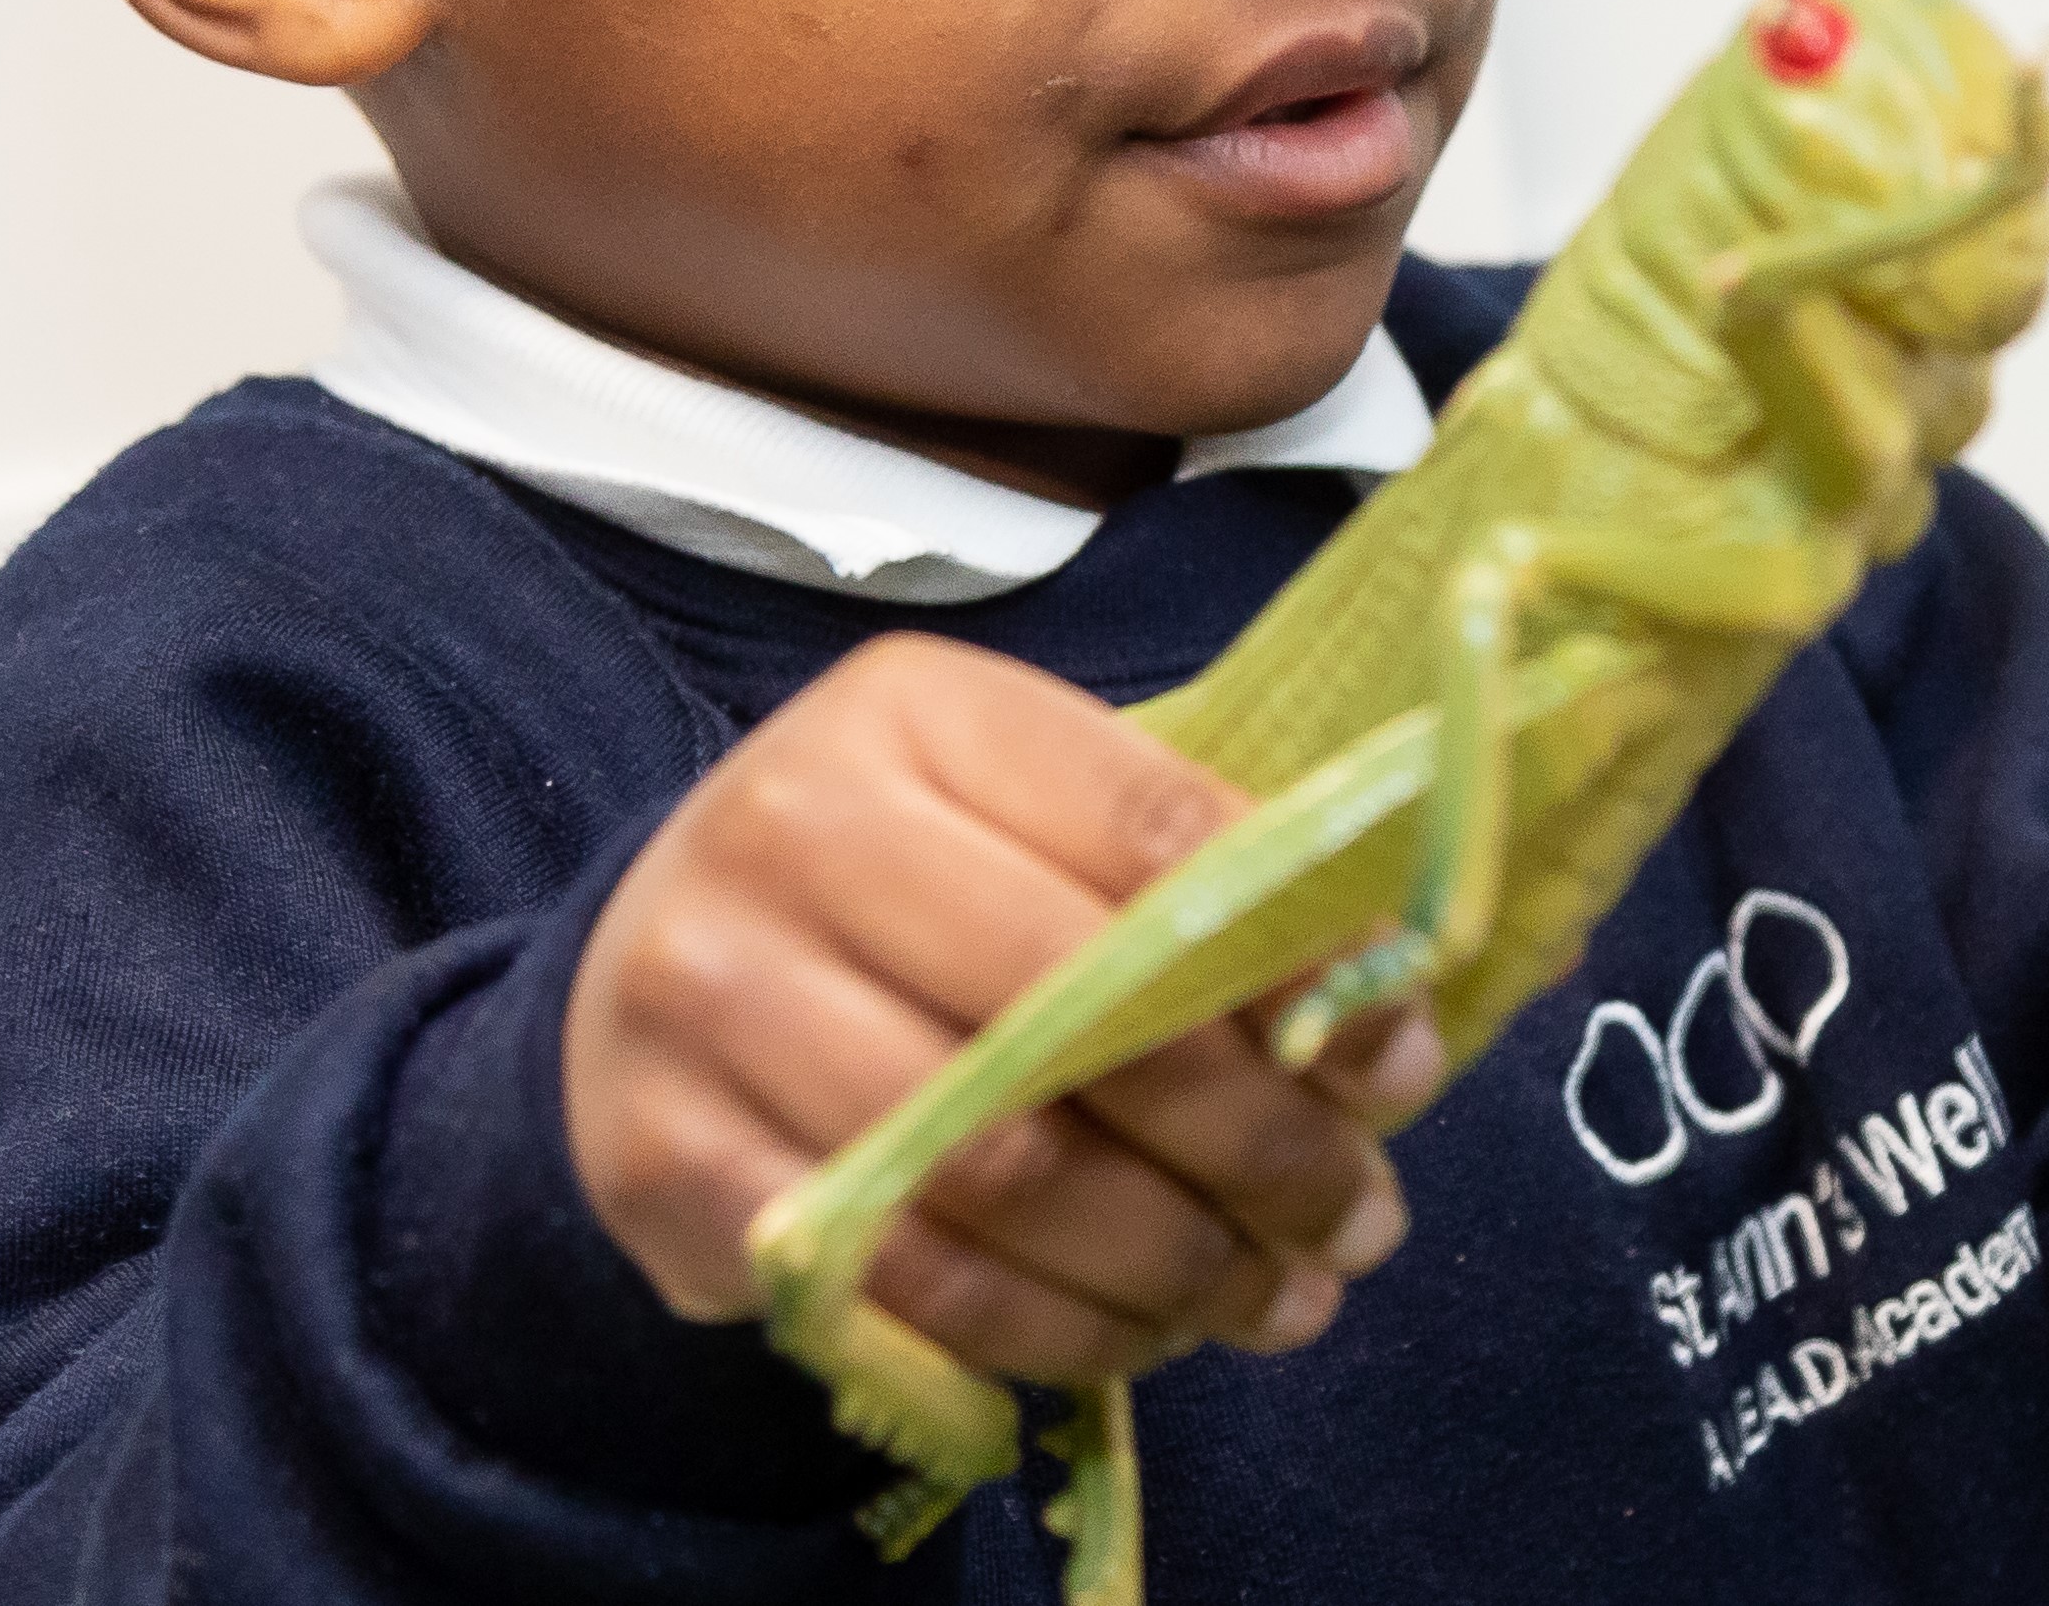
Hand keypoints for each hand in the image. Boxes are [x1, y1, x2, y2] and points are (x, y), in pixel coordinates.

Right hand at [567, 632, 1435, 1380]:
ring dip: (1171, 1260)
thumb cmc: (908, 896)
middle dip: (1256, 1144)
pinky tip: (1142, 1336)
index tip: (1401, 1062)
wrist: (647, 980)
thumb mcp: (1035, 828)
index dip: (1301, 959)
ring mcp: (712, 998)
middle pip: (1081, 1015)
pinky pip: (904, 1278)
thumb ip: (1204, 891)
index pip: (1151, 828)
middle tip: (1358, 1224)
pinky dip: (1051, 1330)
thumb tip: (1399, 1013)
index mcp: (914, 712)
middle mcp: (794, 830)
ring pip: (997, 1169)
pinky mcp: (669, 1159)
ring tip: (1278, 1300)